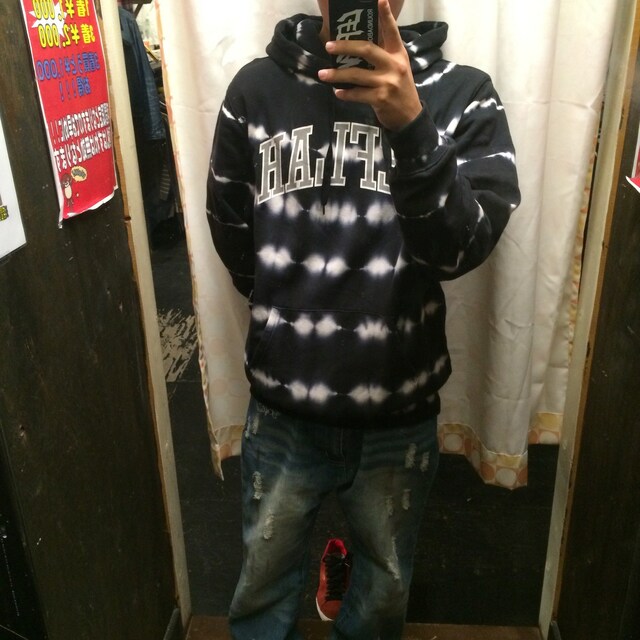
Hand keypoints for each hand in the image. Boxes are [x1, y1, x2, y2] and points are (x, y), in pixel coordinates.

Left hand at [317, 0, 421, 131]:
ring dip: (337, 75)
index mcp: (398, 54)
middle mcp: (394, 65)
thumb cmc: (399, 89)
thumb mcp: (397, 68)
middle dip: (345, 46)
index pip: (392, 32)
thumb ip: (383, 56)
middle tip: (328, 46)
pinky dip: (345, 94)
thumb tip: (357, 46)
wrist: (409, 116)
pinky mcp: (380, 99)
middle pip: (367, 49)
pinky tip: (337, 92)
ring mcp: (387, 82)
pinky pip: (357, 94)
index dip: (386, 16)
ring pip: (356, 75)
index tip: (379, 0)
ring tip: (322, 75)